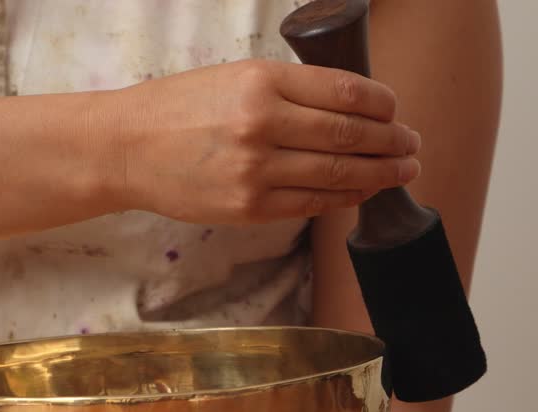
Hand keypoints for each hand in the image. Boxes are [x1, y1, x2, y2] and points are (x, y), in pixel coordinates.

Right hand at [108, 59, 421, 224]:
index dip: (384, 105)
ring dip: (378, 174)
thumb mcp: (234, 77)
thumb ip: (288, 89)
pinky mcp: (248, 207)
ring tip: (401, 172)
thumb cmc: (178, 109)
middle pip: (350, 136)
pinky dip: (343, 198)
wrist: (126, 148)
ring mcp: (256, 171)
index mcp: (262, 82)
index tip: (395, 110)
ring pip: (338, 174)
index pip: (346, 93)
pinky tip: (360, 192)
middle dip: (391, 142)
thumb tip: (350, 108)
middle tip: (411, 145)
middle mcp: (262, 125)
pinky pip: (311, 204)